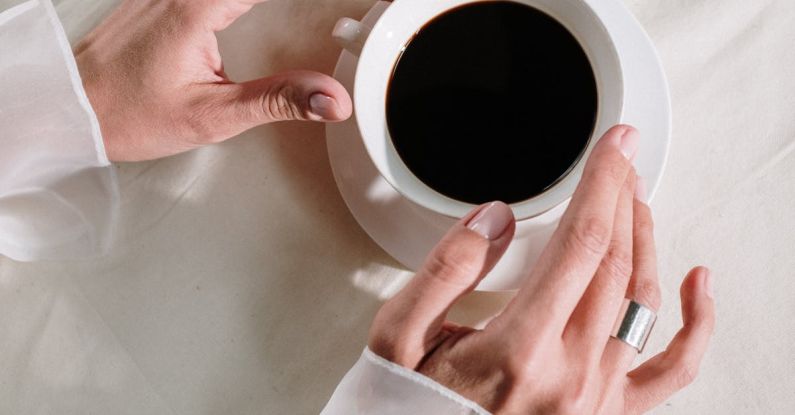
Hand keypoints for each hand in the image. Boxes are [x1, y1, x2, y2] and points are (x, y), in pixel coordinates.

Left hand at [75, 0, 351, 161]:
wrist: (73, 110)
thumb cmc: (129, 114)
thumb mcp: (214, 115)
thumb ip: (277, 101)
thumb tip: (329, 98)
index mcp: (196, 8)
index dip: (304, 1)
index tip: (340, 8)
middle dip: (286, 4)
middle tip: (325, 12)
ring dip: (257, 2)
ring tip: (296, 9)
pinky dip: (234, 1)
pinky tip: (249, 10)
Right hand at [369, 125, 715, 413]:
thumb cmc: (411, 403)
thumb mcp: (399, 334)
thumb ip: (446, 270)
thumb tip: (495, 217)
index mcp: (518, 349)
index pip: (580, 243)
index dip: (602, 183)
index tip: (614, 146)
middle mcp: (568, 374)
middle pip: (617, 262)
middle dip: (621, 199)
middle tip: (621, 162)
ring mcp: (594, 397)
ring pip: (643, 300)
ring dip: (645, 240)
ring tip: (636, 204)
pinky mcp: (606, 413)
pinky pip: (672, 369)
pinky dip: (696, 324)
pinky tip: (697, 283)